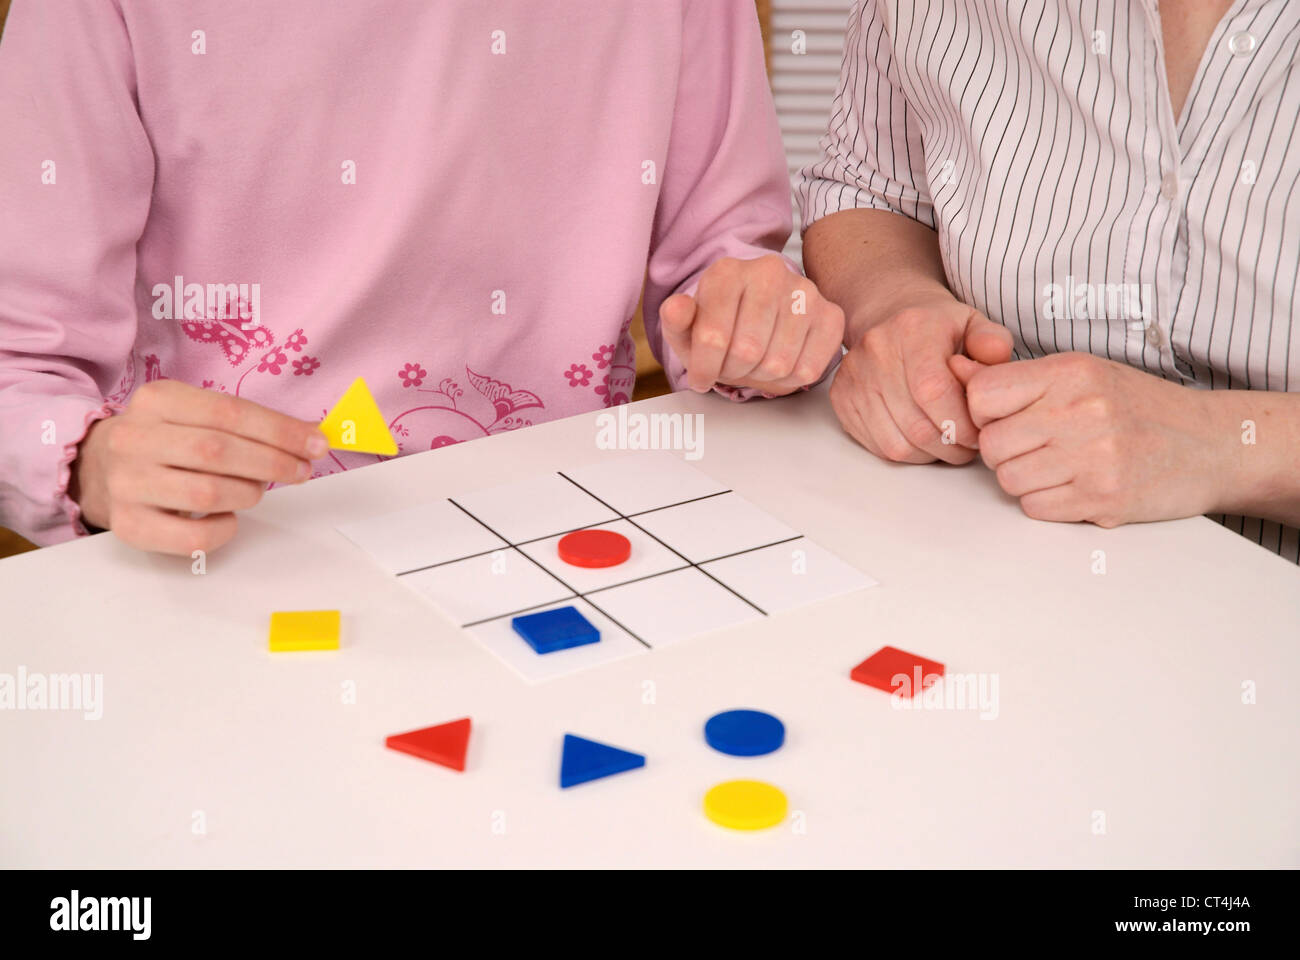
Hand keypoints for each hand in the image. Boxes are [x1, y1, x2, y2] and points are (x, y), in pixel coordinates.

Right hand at [72, 380, 328, 553]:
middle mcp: (135, 438)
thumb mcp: (194, 414)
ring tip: (256, 490)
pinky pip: (191, 537)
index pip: (229, 412)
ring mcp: (128, 483)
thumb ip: (247, 422)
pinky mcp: (129, 524)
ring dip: (248, 493)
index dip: (280, 430)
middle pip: (218, 451)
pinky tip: (229, 518)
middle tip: (301, 470)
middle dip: (273, 462)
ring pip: (207, 493)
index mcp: (158, 400)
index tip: (317, 444)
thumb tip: (311, 438)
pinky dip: (224, 530)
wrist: (97, 468)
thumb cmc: (165, 440)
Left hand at [659, 255, 844, 395]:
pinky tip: (779, 364)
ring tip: (753, 364)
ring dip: (761, 377)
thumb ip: (676, 320)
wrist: (757, 318)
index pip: (713, 336)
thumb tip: (676, 308)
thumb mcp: (688, 327)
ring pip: (779, 363)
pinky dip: (789, 379)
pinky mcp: (830, 314)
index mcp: (727, 272)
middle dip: (733, 371)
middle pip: (748, 352)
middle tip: (730, 367)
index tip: (700, 377)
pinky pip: (808, 368)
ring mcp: (805, 291)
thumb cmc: (719, 326)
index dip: (704, 368)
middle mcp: (769, 272)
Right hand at [829, 295, 1012, 463]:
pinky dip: (907, 453)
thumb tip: (996, 359)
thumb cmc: (937, 327)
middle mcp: (875, 352)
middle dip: (950, 446)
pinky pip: (877, 446)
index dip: (961, 424)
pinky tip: (922, 440)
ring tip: (948, 442)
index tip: (979, 433)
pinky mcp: (841, 399)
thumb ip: (992, 342)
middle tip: (969, 445)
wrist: (888, 316)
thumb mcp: (973, 323)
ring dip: (929, 455)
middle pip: (916, 425)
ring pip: (896, 444)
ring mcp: (853, 378)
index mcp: (912, 330)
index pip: (933, 391)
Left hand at [954, 352, 1225, 526]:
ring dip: (1023, 479)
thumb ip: (1015, 377)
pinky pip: (1036, 508)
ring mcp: (1094, 458)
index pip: (981, 395)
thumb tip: (951, 368)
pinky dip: (1047, 502)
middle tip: (1035, 445)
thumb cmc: (1136, 407)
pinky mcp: (1104, 499)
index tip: (1004, 417)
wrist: (1210, 444)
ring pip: (1009, 480)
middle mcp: (1081, 411)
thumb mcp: (1080, 374)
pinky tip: (1074, 485)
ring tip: (1057, 465)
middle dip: (1004, 450)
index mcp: (1071, 372)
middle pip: (991, 444)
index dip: (983, 412)